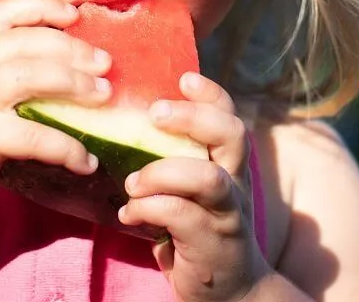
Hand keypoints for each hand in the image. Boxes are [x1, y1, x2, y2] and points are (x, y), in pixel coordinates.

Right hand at [0, 0, 111, 216]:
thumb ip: (1, 75)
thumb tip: (65, 72)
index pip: (4, 13)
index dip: (42, 7)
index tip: (74, 14)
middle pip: (27, 42)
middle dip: (73, 49)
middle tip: (106, 64)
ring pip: (32, 77)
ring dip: (74, 84)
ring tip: (103, 97)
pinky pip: (36, 137)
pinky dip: (68, 148)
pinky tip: (85, 160)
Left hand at [118, 72, 272, 301]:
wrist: (231, 292)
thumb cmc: (198, 231)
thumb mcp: (191, 190)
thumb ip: (172, 160)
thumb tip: (124, 123)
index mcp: (227, 164)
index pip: (230, 116)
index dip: (211, 93)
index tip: (183, 77)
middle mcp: (235, 183)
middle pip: (232, 135)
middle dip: (193, 117)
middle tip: (154, 115)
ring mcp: (227, 215)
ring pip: (208, 178)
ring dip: (164, 171)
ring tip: (133, 181)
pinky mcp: (212, 245)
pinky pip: (182, 216)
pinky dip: (149, 209)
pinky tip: (129, 214)